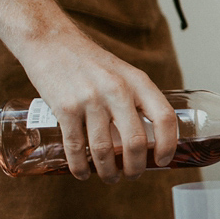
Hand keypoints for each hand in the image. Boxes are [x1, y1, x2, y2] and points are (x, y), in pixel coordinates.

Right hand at [18, 27, 178, 182]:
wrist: (50, 41)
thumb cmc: (91, 62)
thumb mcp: (124, 74)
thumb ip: (138, 100)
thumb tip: (150, 138)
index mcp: (138, 82)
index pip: (165, 118)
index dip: (169, 144)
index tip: (163, 160)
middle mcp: (117, 91)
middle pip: (135, 142)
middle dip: (136, 167)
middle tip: (133, 175)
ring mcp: (90, 100)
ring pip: (105, 150)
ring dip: (108, 172)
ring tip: (110, 177)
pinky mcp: (65, 108)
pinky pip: (76, 147)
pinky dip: (80, 166)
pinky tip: (82, 173)